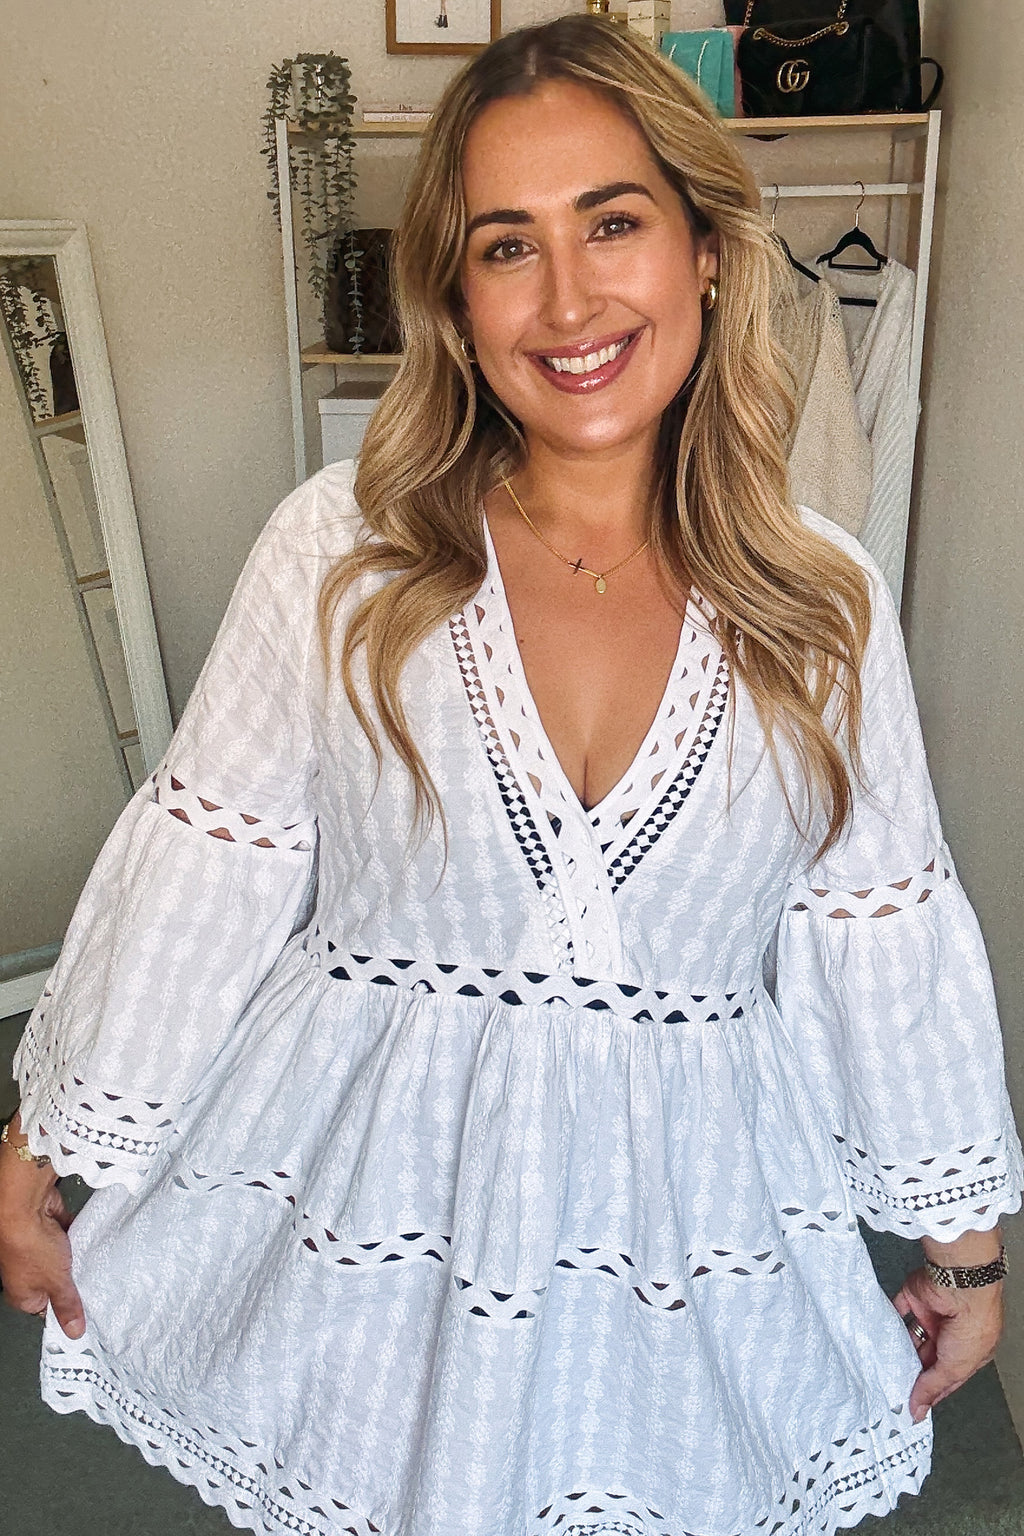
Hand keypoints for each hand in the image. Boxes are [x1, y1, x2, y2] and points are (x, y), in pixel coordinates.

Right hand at [0, 1131, 85, 1338]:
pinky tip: (92, 1240)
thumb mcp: (57, 1283)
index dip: (68, 1309)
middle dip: (76, 1280)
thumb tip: (74, 1331)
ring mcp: (37, 1249)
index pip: (48, 1310)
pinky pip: (68, 1236)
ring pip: (65, 1259)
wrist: (26, 1205)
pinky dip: (78, 1237)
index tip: (88, 1311)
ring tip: (96, 1262)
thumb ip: (68, 1306)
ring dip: (78, 1257)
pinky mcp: (48, 1228)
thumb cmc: (31, 1246)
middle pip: (58, 1283)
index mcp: (23, 1295)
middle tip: (96, 1284)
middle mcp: (26, 1274)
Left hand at [892, 1266, 1002, 1421]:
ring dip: (899, 1349)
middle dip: (912, 1371)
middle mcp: (951, 1333)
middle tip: (894, 1387)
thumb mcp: (955, 1366)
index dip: (931, 1390)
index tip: (913, 1405)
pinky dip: (889, 1320)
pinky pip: (897, 1309)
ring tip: (883, 1366)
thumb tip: (918, 1409)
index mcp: (969, 1350)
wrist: (959, 1284)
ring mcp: (933, 1314)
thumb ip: (934, 1387)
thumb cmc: (973, 1322)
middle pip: (927, 1357)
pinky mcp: (915, 1297)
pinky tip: (879, 1334)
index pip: (946, 1376)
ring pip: (912, 1336)